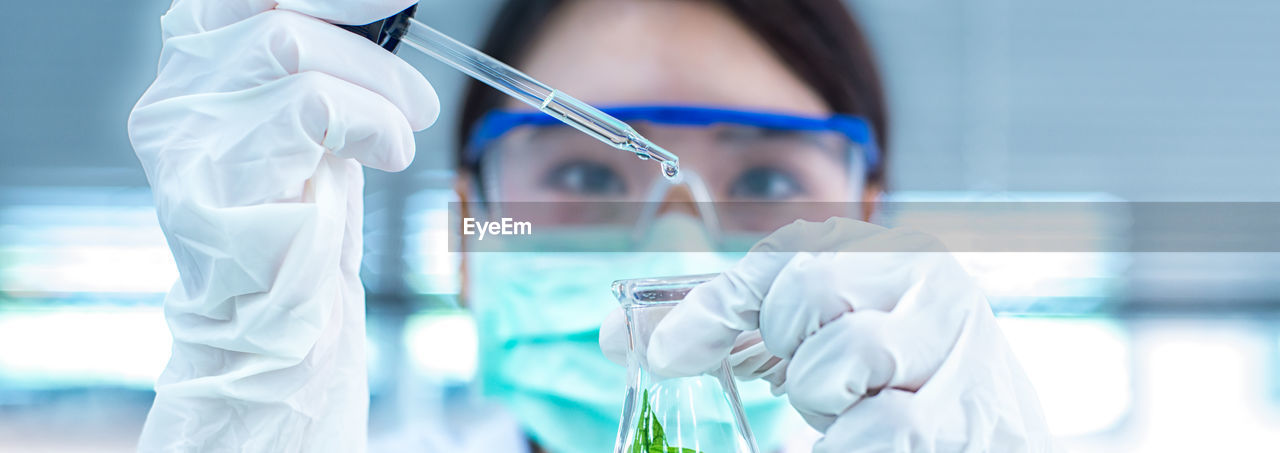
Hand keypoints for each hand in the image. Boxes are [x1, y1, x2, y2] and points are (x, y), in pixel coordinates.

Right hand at [128, 1, 436, 450]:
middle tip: (409, 44)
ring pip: (289, 47)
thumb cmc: (304, 216)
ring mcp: (184, 134)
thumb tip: (379, 7)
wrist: (278, 320)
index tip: (388, 1)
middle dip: (350, 11)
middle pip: (263, 4)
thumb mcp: (315, 117)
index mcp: (197, 68)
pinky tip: (392, 152)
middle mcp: (176, 92)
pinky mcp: (212, 178)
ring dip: (377, 80)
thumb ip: (323, 59)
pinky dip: (373, 122)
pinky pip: (311, 107)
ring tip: (411, 120)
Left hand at [602, 218, 1055, 451]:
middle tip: (814, 385)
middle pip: (807, 294)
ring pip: (836, 364)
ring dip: (822, 405)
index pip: (784, 258)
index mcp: (891, 256)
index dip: (712, 306)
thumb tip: (621, 338)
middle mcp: (931, 288)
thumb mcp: (815, 338)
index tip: (666, 353)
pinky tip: (849, 439)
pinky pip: (878, 434)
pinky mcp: (972, 420)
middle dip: (789, 353)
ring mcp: (959, 353)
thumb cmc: (896, 379)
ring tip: (851, 412)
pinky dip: (841, 444)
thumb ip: (729, 328)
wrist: (997, 430)